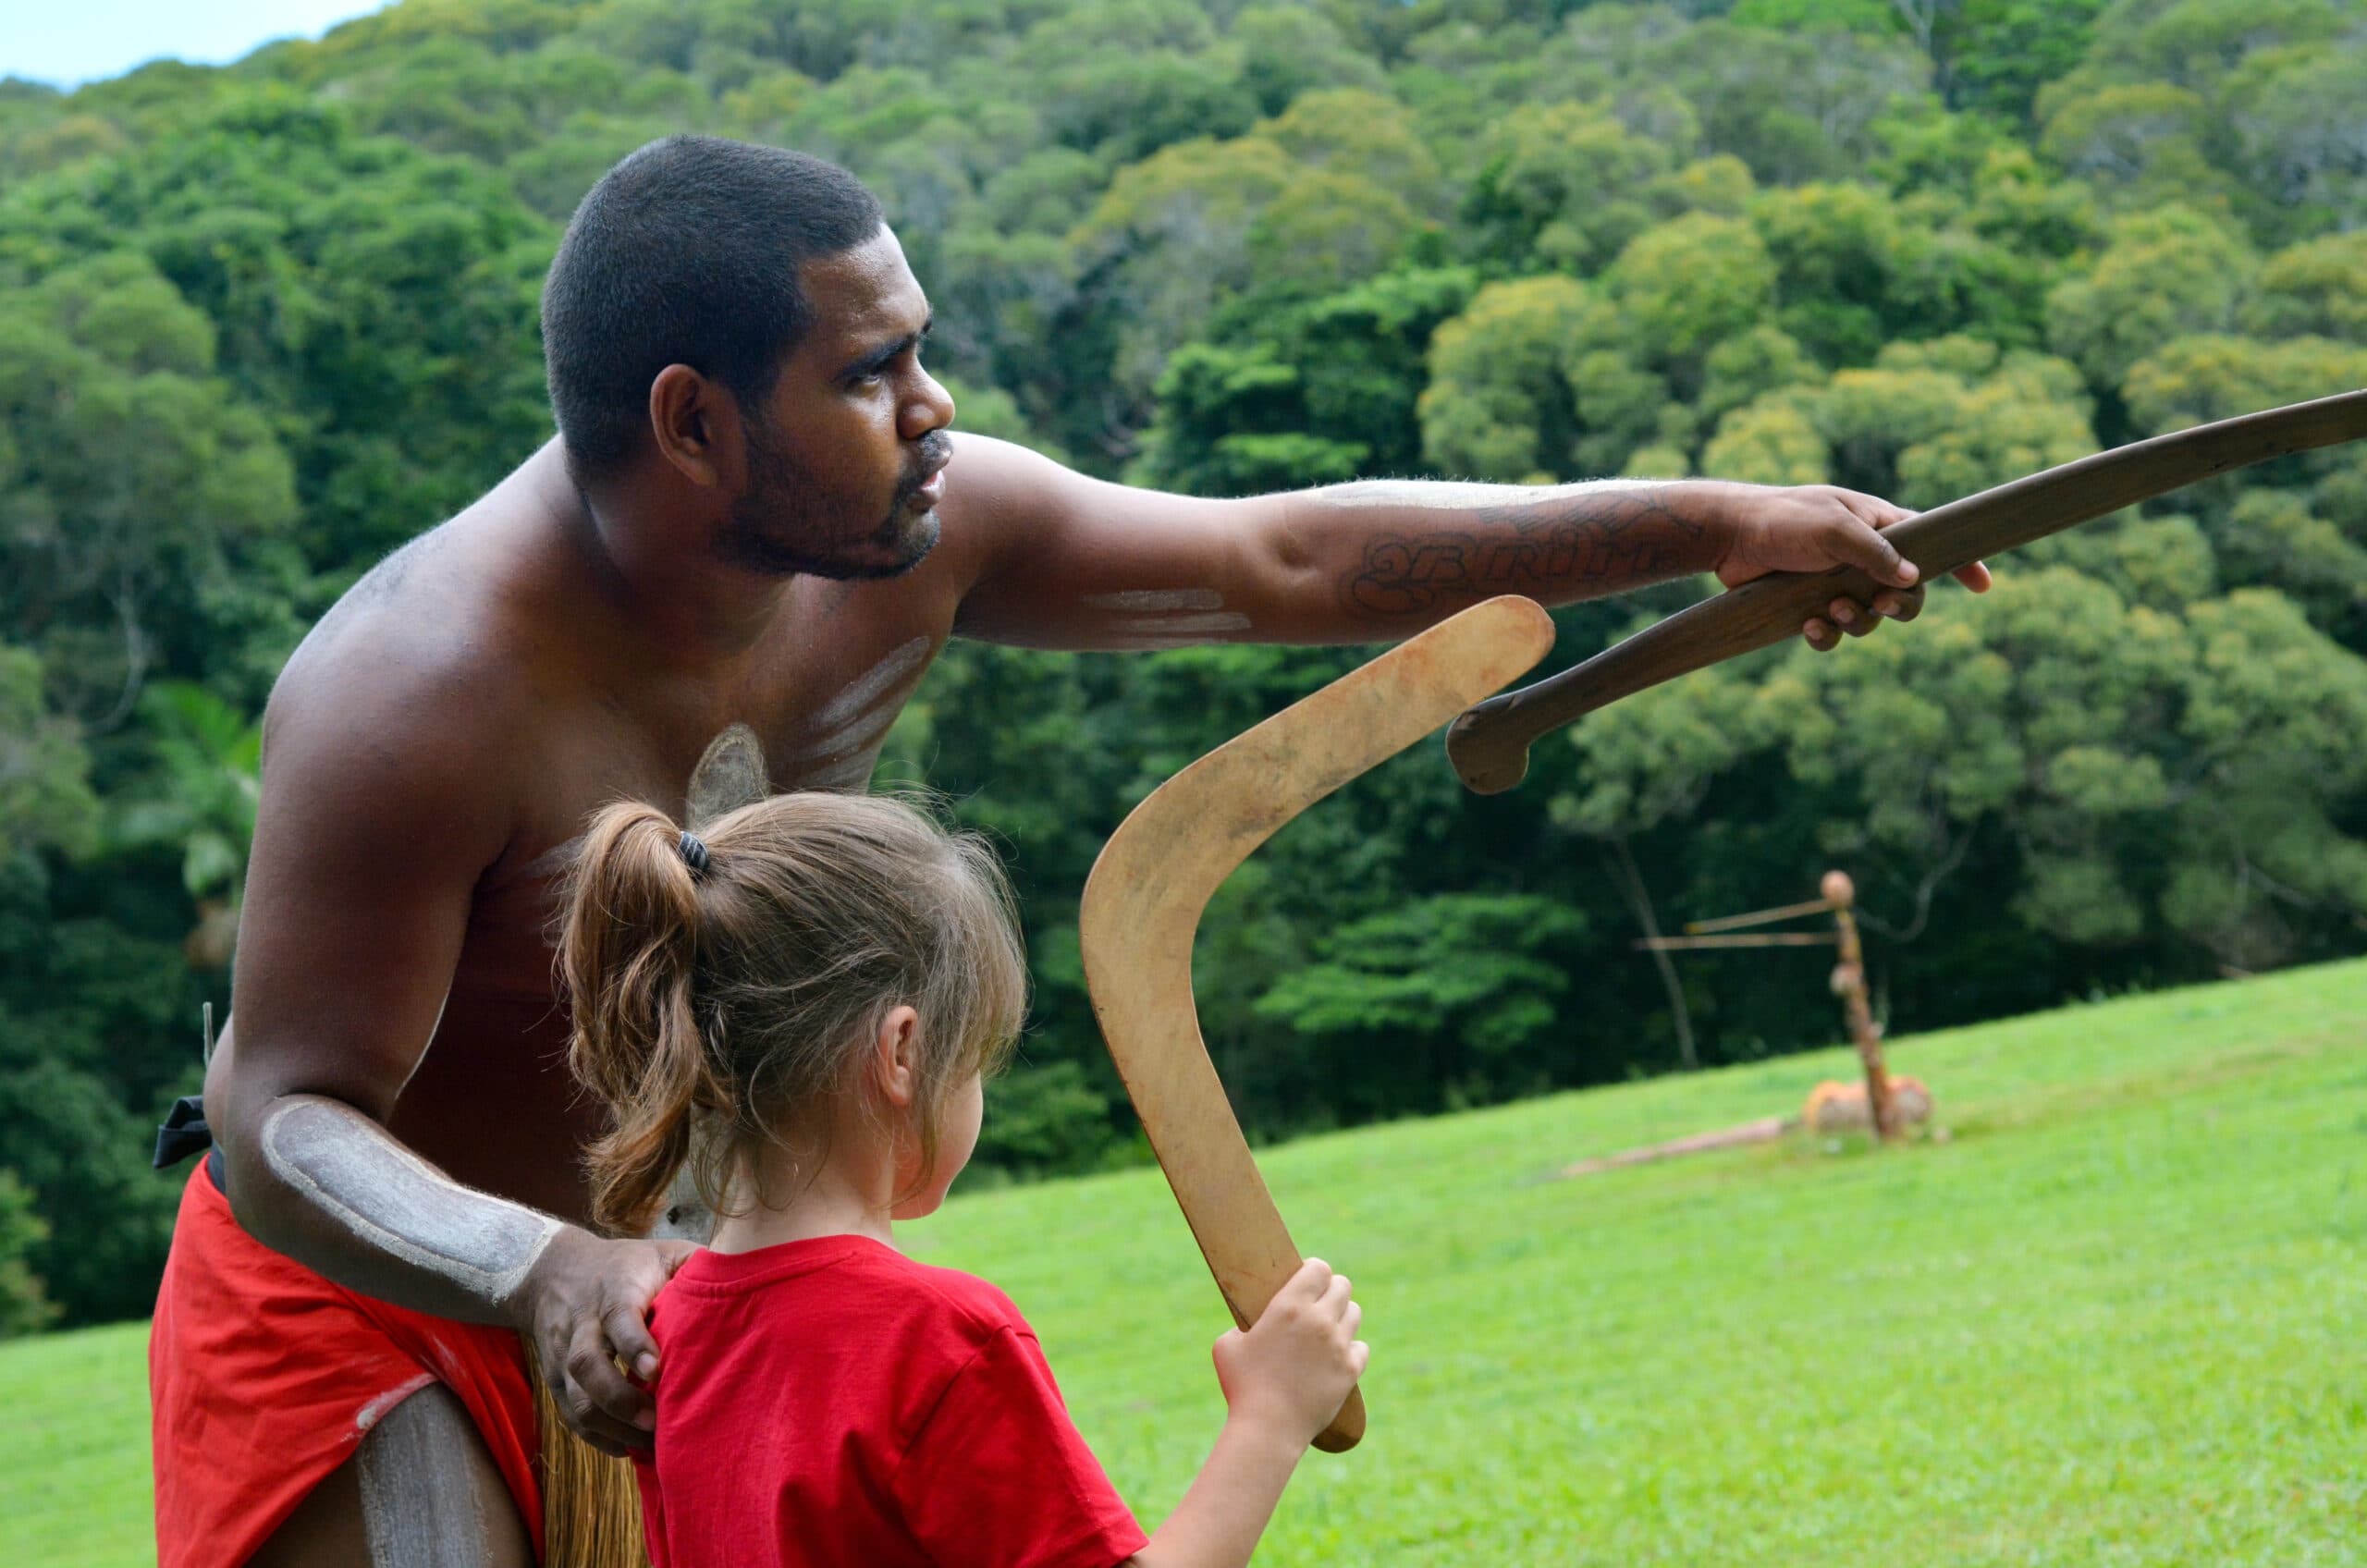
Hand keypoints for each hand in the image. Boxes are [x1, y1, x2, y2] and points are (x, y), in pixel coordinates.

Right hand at [509, 1225, 696, 1455]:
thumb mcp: (662, 1252)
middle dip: (621, 1400)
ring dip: (612, 1426)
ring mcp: (564, 1356)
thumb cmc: (627, 1265)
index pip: (618, 1317)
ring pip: (576, 1398)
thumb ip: (696, 1265)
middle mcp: (582, 1324)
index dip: (634, 1346)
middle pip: (587, 1365)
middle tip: (657, 1423)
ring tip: (650, 1444)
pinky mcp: (556, 1381)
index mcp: (614, 1289)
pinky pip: (571, 1416)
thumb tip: (745, 1280)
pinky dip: (598, 1437)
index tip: (657, 1372)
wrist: (555, 1274)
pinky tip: (630, 1446)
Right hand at [1211, 1257, 1368, 1446]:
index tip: (1309, 1279)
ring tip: (1330, 1327)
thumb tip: (1251, 1326)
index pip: (1318, 1268)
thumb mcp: (1226, 1346)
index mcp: (1288, 1306)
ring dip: (1343, 1316)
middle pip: (1343, 1286)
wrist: (1268, 1428)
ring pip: (1355, 1313)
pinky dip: (1351, 1350)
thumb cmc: (1242, 1387)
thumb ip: (1240, 1327)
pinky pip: (1361, 1348)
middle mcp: (1318, 1319)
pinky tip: (1339, 1355)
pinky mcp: (1350, 1370)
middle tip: (1321, 1303)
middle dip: (1332, 1290)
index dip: (1314, 1271)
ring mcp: (1338, 1344)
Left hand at [1707, 482, 1992, 650]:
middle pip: (1906, 596)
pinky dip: (1827, 636)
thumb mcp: (1833, 526)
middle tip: (1882, 605)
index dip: (1960, 564)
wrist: (1730, 536)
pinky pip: (1833, 635)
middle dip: (1901, 607)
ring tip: (1832, 609)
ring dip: (1857, 622)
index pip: (1931, 545)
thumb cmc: (1783, 519)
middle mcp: (1864, 559)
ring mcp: (1837, 585)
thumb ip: (1874, 551)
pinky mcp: (1809, 607)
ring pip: (1869, 621)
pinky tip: (1810, 626)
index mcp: (1879, 529)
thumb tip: (1913, 577)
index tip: (1983, 585)